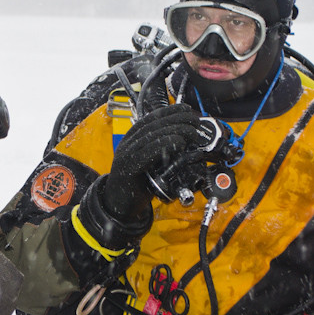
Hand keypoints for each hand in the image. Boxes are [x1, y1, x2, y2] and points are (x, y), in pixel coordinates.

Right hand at [102, 104, 204, 222]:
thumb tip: (186, 142)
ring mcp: (127, 154)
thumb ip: (164, 151)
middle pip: (155, 123)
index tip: (188, 110)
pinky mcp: (128, 168)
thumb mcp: (153, 163)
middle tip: (195, 122)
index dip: (172, 111)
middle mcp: (129, 142)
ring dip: (176, 130)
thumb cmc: (137, 183)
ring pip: (153, 135)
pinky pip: (147, 152)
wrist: (118, 204)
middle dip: (178, 119)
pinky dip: (164, 144)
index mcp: (133, 138)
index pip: (153, 117)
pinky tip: (177, 143)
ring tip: (192, 132)